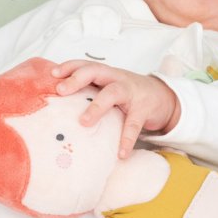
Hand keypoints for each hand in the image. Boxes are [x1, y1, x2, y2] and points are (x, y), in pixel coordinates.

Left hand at [52, 60, 179, 157]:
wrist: (164, 96)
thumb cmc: (129, 94)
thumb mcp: (110, 87)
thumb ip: (91, 92)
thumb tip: (58, 106)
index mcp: (106, 74)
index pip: (86, 65)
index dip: (69, 67)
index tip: (53, 74)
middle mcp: (117, 78)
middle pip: (96, 71)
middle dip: (77, 79)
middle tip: (61, 90)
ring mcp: (131, 92)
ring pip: (112, 93)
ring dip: (97, 106)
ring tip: (84, 122)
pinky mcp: (144, 109)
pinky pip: (134, 124)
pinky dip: (127, 139)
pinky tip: (121, 153)